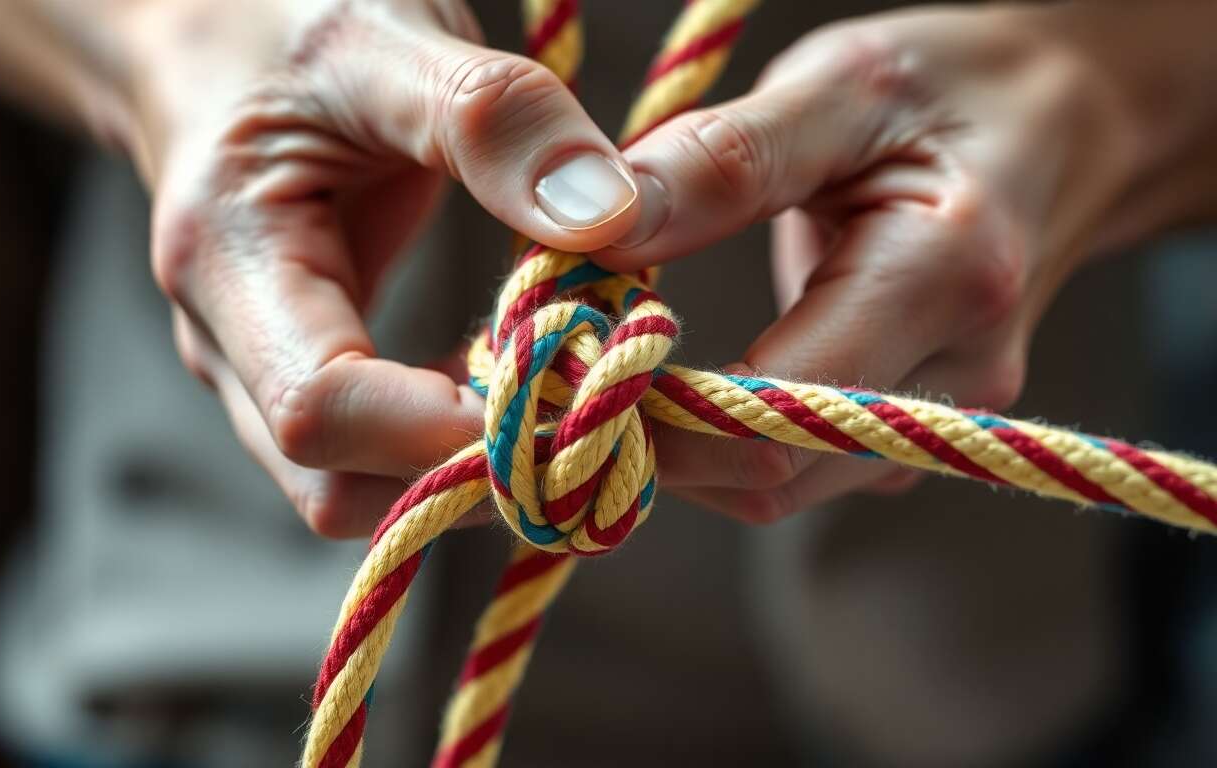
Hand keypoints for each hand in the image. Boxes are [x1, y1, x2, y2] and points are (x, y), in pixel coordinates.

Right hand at [92, 0, 645, 535]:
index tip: (569, 390)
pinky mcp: (303, 369)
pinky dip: (456, 439)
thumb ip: (492, 119)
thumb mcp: (388, 39)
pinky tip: (520, 377)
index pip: (320, 412)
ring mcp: (259, 369)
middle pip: (336, 487)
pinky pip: (376, 455)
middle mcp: (228, 343)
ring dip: (467, 466)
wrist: (211, 33)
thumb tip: (610, 220)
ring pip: (358, 490)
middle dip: (467, 472)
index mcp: (229, 259)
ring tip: (562, 388)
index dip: (447, 431)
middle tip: (584, 405)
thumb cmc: (288, 21)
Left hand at [593, 2, 1216, 522]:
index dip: (656, 411)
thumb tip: (596, 226)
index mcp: (942, 279)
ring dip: (677, 446)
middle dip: (651, 438)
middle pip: (771, 476)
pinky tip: (674, 376)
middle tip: (562, 366)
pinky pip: (794, 468)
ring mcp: (938, 420)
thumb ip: (723, 160)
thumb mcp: (837, 85)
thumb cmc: (947, 90)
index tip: (562, 360)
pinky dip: (717, 440)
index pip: (778, 414)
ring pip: (775, 487)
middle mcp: (955, 379)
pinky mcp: (909, 430)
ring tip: (606, 361)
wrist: (1060, 125)